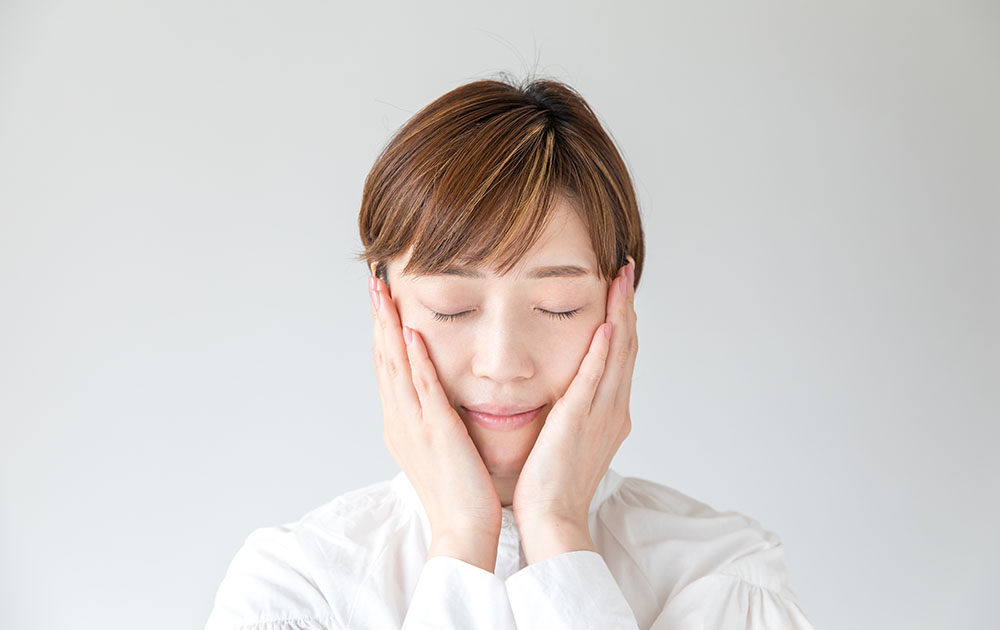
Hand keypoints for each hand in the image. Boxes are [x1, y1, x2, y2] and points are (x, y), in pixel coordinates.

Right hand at [369, 275, 502, 570]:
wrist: (463, 530)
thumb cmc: (460, 492)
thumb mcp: (440, 446)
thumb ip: (433, 416)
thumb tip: (435, 393)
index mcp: (400, 424)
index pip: (387, 368)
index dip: (382, 331)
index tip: (381, 300)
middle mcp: (400, 421)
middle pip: (383, 359)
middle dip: (378, 319)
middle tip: (374, 282)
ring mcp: (414, 426)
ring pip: (395, 367)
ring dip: (389, 327)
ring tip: (384, 294)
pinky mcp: (436, 432)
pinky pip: (422, 389)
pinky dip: (415, 360)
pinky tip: (410, 333)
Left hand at [511, 258, 637, 563]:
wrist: (552, 519)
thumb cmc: (551, 485)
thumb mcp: (566, 439)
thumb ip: (571, 411)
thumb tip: (565, 392)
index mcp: (610, 414)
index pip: (619, 357)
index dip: (622, 320)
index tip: (618, 289)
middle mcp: (613, 410)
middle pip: (626, 347)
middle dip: (626, 306)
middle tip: (624, 270)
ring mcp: (600, 416)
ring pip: (617, 355)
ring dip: (620, 315)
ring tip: (619, 280)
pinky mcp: (579, 422)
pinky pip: (594, 380)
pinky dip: (603, 351)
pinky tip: (606, 324)